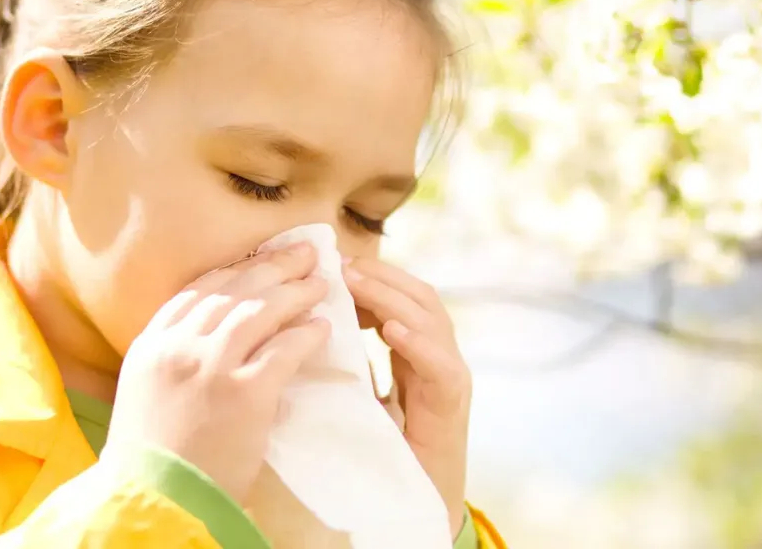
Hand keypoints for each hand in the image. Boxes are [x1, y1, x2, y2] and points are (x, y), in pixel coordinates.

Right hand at [105, 243, 329, 502]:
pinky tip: (323, 328)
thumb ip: (173, 353)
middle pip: (235, 289)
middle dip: (274, 266)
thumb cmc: (153, 454)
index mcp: (152, 343)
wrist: (155, 501)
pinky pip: (284, 350)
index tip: (263, 257)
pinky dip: (306, 334)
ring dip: (295, 292)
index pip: (200, 289)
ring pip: (261, 310)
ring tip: (320, 284)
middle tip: (305, 254)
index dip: (237, 268)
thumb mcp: (146, 390)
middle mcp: (179, 346)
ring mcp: (212, 367)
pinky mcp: (245, 394)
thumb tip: (215, 325)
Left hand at [344, 257, 470, 536]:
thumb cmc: (386, 446)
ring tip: (358, 283)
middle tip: (342, 264)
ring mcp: (450, 374)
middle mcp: (438, 354)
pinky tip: (392, 331)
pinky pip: (441, 365)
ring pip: (432, 320)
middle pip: (419, 297)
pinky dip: (418, 343)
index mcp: (416, 350)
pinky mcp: (453, 402)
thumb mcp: (361, 394)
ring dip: (393, 298)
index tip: (334, 266)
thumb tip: (308, 329)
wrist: (416, 497)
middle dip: (382, 276)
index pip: (401, 297)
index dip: (372, 277)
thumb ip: (349, 363)